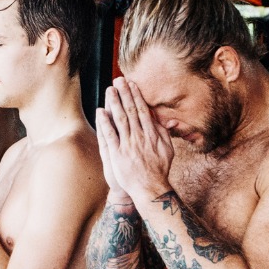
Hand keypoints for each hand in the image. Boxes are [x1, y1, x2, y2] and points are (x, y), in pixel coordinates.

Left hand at [96, 78, 172, 203]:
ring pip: (120, 119)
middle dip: (125, 94)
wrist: (150, 188)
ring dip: (114, 103)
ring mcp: (128, 145)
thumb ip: (164, 132)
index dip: (136, 96)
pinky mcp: (117, 154)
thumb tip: (164, 118)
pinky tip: (100, 111)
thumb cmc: (159, 169)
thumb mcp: (168, 149)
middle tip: (118, 80)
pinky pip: (110, 135)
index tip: (131, 84)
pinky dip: (105, 123)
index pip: (142, 110)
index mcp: (152, 134)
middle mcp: (140, 137)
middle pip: (130, 111)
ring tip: (110, 90)